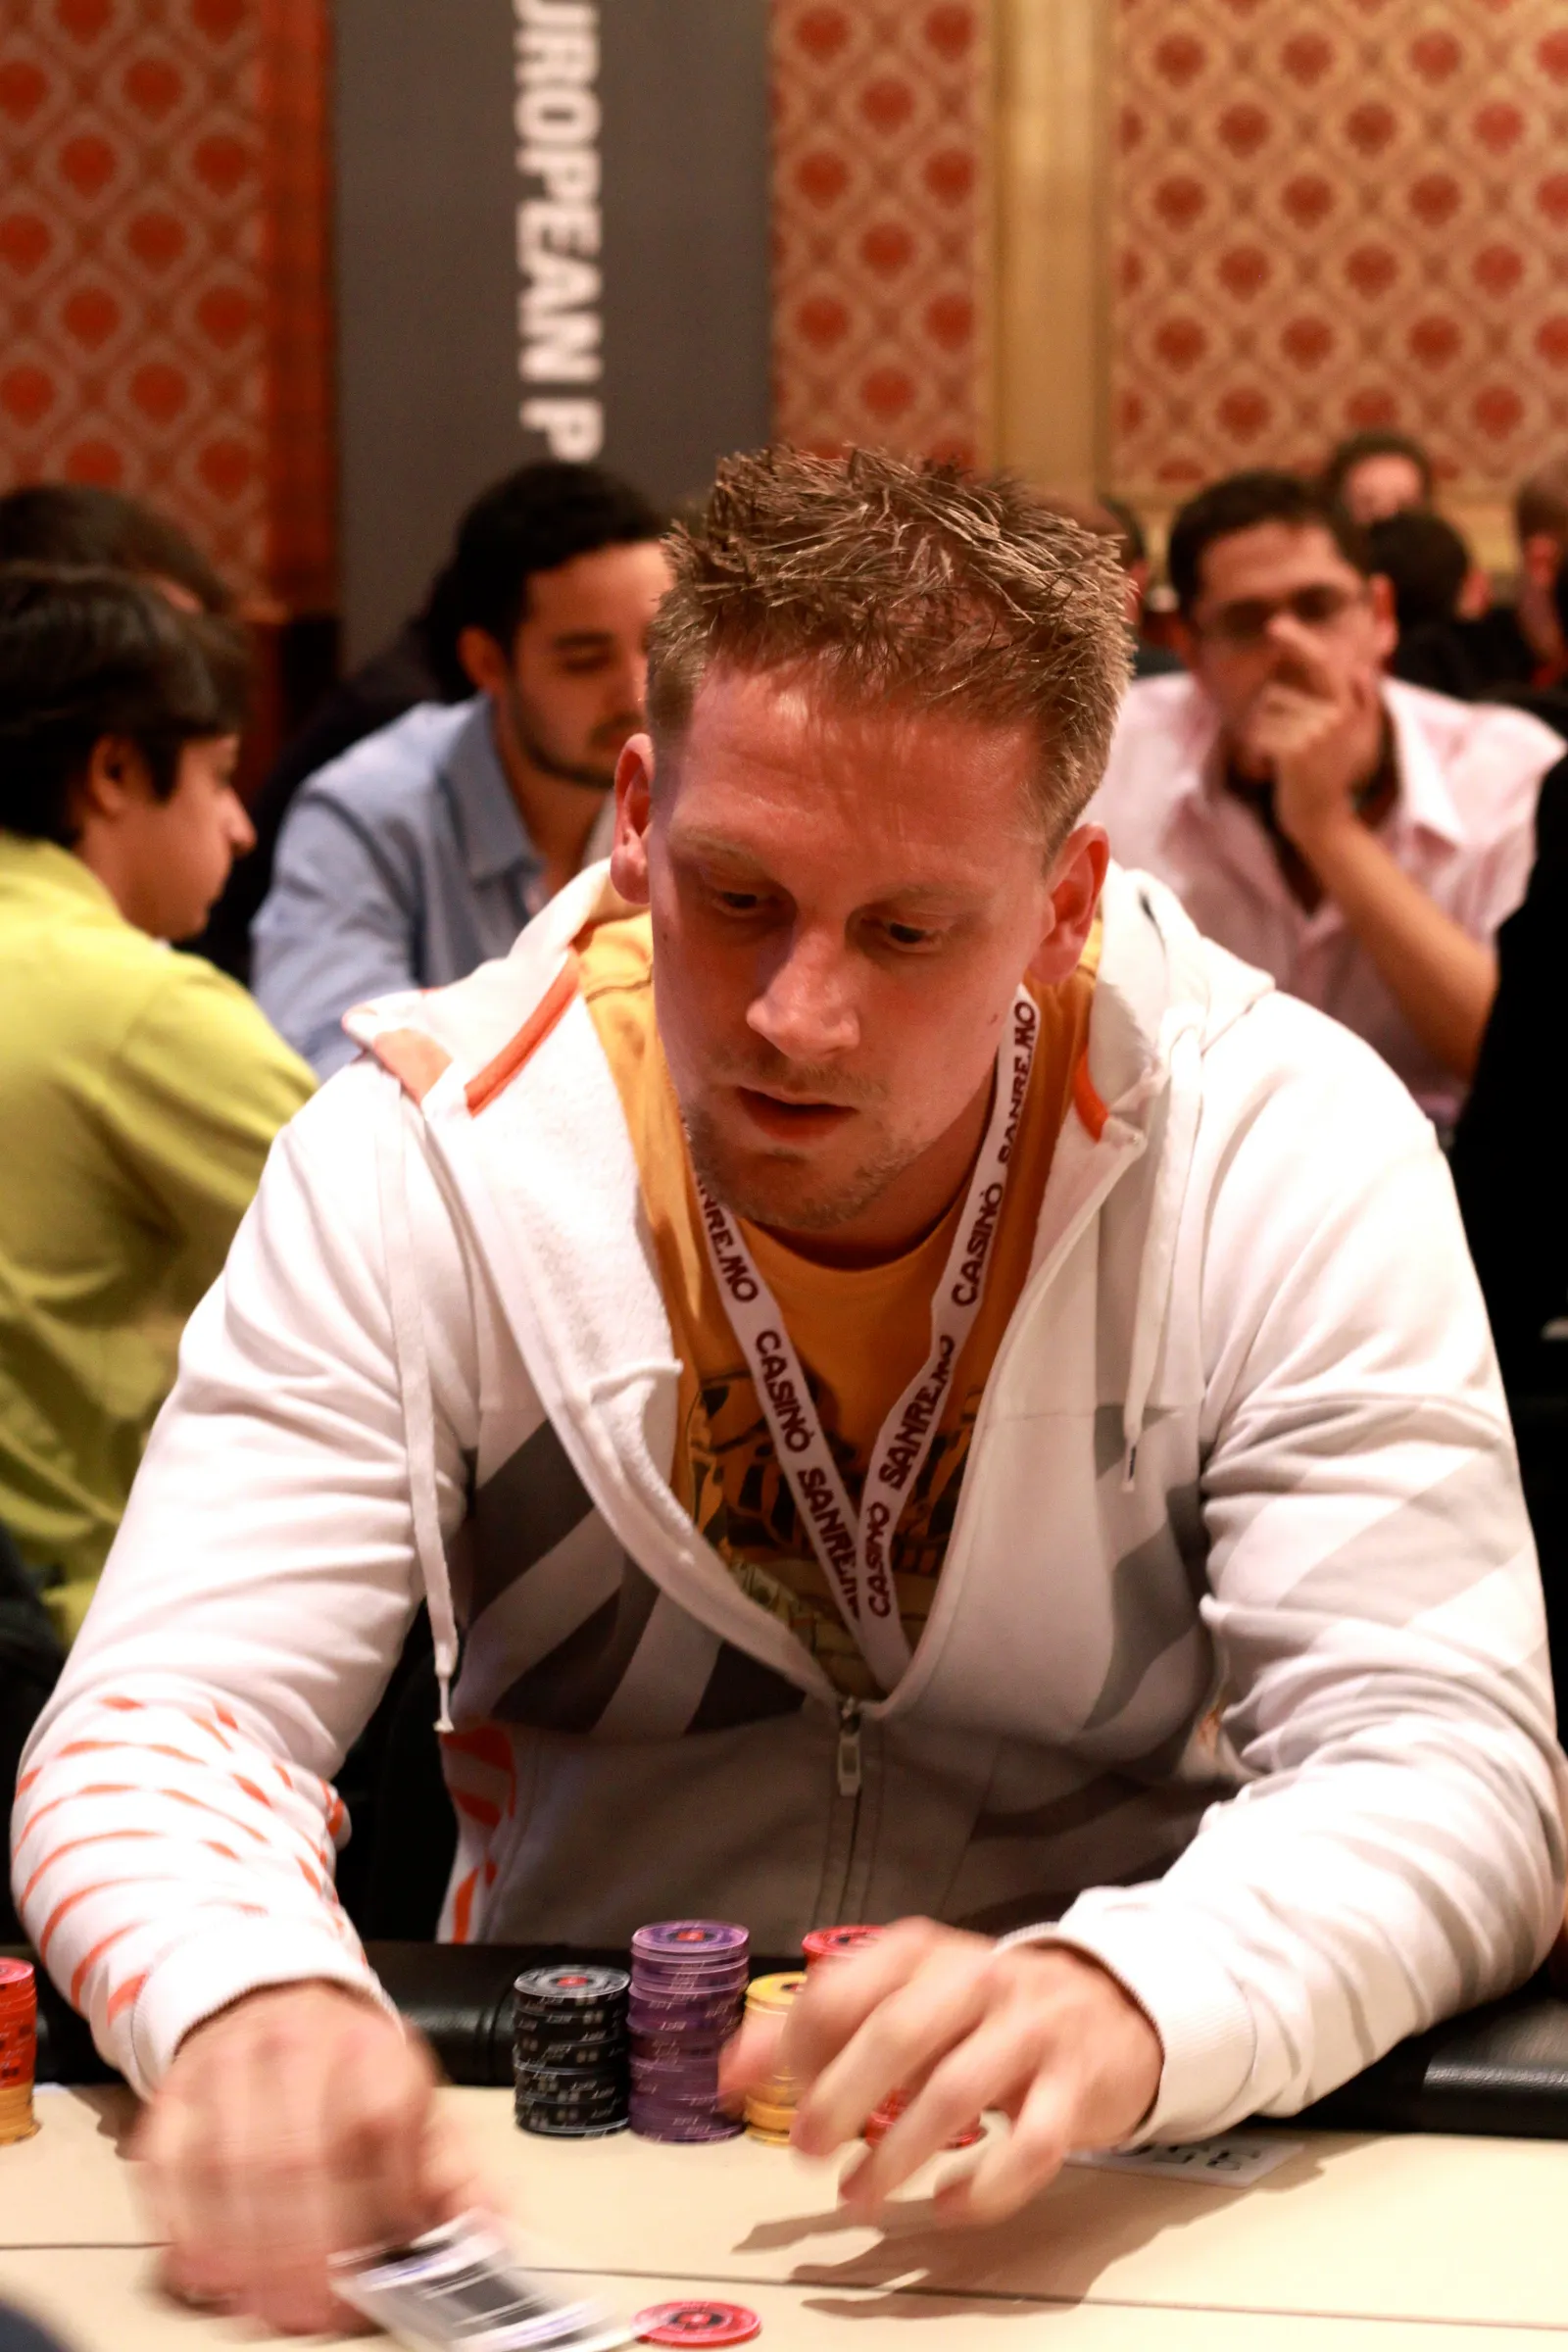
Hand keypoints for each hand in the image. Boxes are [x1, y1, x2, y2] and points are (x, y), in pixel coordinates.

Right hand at [133, 1980, 488, 2335]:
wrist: (272, 1997)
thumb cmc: (349, 2071)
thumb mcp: (418, 2108)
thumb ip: (457, 2176)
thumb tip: (493, 2233)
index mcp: (374, 2050)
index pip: (378, 2123)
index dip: (377, 2206)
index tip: (379, 2272)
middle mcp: (299, 2047)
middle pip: (297, 2155)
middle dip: (304, 2250)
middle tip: (313, 2314)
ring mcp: (229, 2067)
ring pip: (228, 2166)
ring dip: (244, 2252)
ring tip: (263, 2311)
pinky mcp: (174, 2093)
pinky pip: (168, 2166)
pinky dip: (184, 2228)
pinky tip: (205, 2272)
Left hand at [720, 1918, 1161, 2225]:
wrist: (1107, 2006)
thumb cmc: (982, 2009)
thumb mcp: (905, 1995)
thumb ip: (822, 2027)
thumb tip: (730, 2072)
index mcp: (922, 1951)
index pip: (843, 1987)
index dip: (797, 2045)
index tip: (770, 2092)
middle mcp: (977, 1978)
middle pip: (899, 2034)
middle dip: (842, 2098)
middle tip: (807, 2150)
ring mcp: (1031, 2031)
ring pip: (958, 2093)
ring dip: (897, 2153)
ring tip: (859, 2195)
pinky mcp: (1075, 2088)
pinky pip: (1029, 2147)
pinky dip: (983, 2188)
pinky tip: (946, 2205)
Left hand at [1237, 629, 1384, 856]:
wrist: (1322, 818)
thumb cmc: (1335, 775)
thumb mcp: (1361, 738)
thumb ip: (1364, 701)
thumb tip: (1365, 668)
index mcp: (1348, 709)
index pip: (1326, 665)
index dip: (1303, 641)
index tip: (1278, 624)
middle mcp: (1335, 717)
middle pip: (1301, 676)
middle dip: (1290, 653)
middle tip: (1275, 630)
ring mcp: (1315, 734)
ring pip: (1273, 705)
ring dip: (1268, 721)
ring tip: (1284, 746)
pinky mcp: (1295, 753)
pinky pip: (1263, 730)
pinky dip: (1260, 743)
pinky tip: (1275, 763)